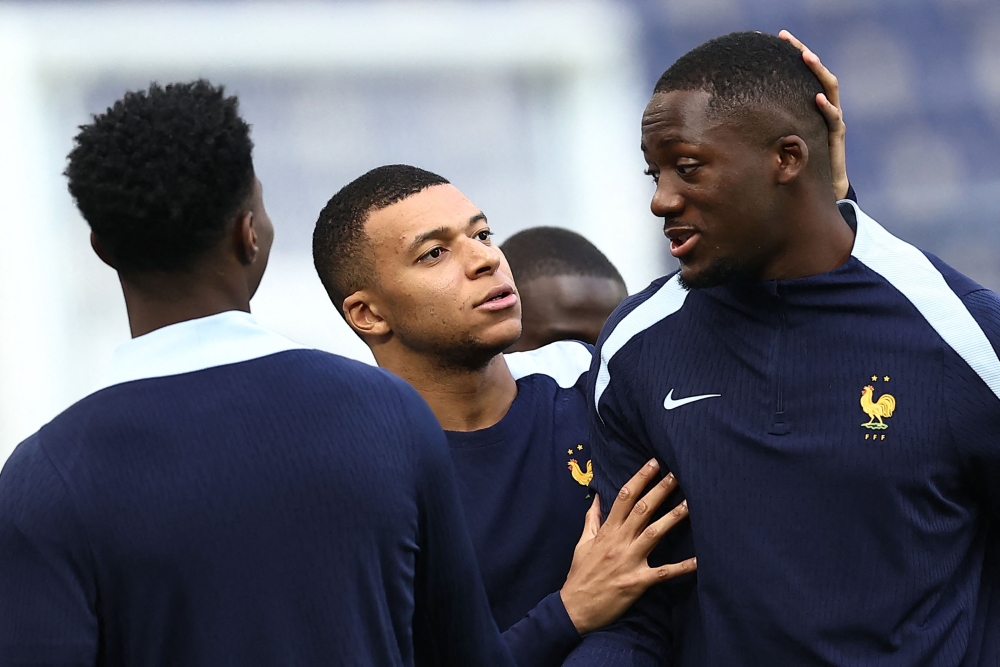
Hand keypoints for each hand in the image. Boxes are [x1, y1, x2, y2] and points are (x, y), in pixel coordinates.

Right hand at [559, 459, 695, 634]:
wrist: (574, 608)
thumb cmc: (579, 575)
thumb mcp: (582, 544)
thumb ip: (591, 519)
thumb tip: (597, 498)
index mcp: (606, 531)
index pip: (624, 498)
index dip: (640, 478)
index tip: (653, 464)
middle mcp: (619, 542)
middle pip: (642, 510)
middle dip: (660, 490)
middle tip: (677, 473)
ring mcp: (629, 561)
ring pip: (655, 533)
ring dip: (673, 517)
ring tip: (691, 503)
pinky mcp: (637, 582)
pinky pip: (663, 572)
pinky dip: (682, 566)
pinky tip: (699, 559)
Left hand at [779, 30, 849, 199]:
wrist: (819, 190)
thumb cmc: (796, 165)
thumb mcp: (777, 139)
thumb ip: (764, 125)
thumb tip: (728, 114)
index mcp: (810, 106)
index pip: (803, 74)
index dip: (793, 54)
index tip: (778, 38)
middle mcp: (824, 108)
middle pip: (817, 74)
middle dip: (804, 54)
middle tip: (789, 39)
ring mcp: (833, 121)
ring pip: (830, 90)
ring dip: (818, 72)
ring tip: (806, 57)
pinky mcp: (836, 138)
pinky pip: (834, 119)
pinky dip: (827, 107)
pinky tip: (817, 99)